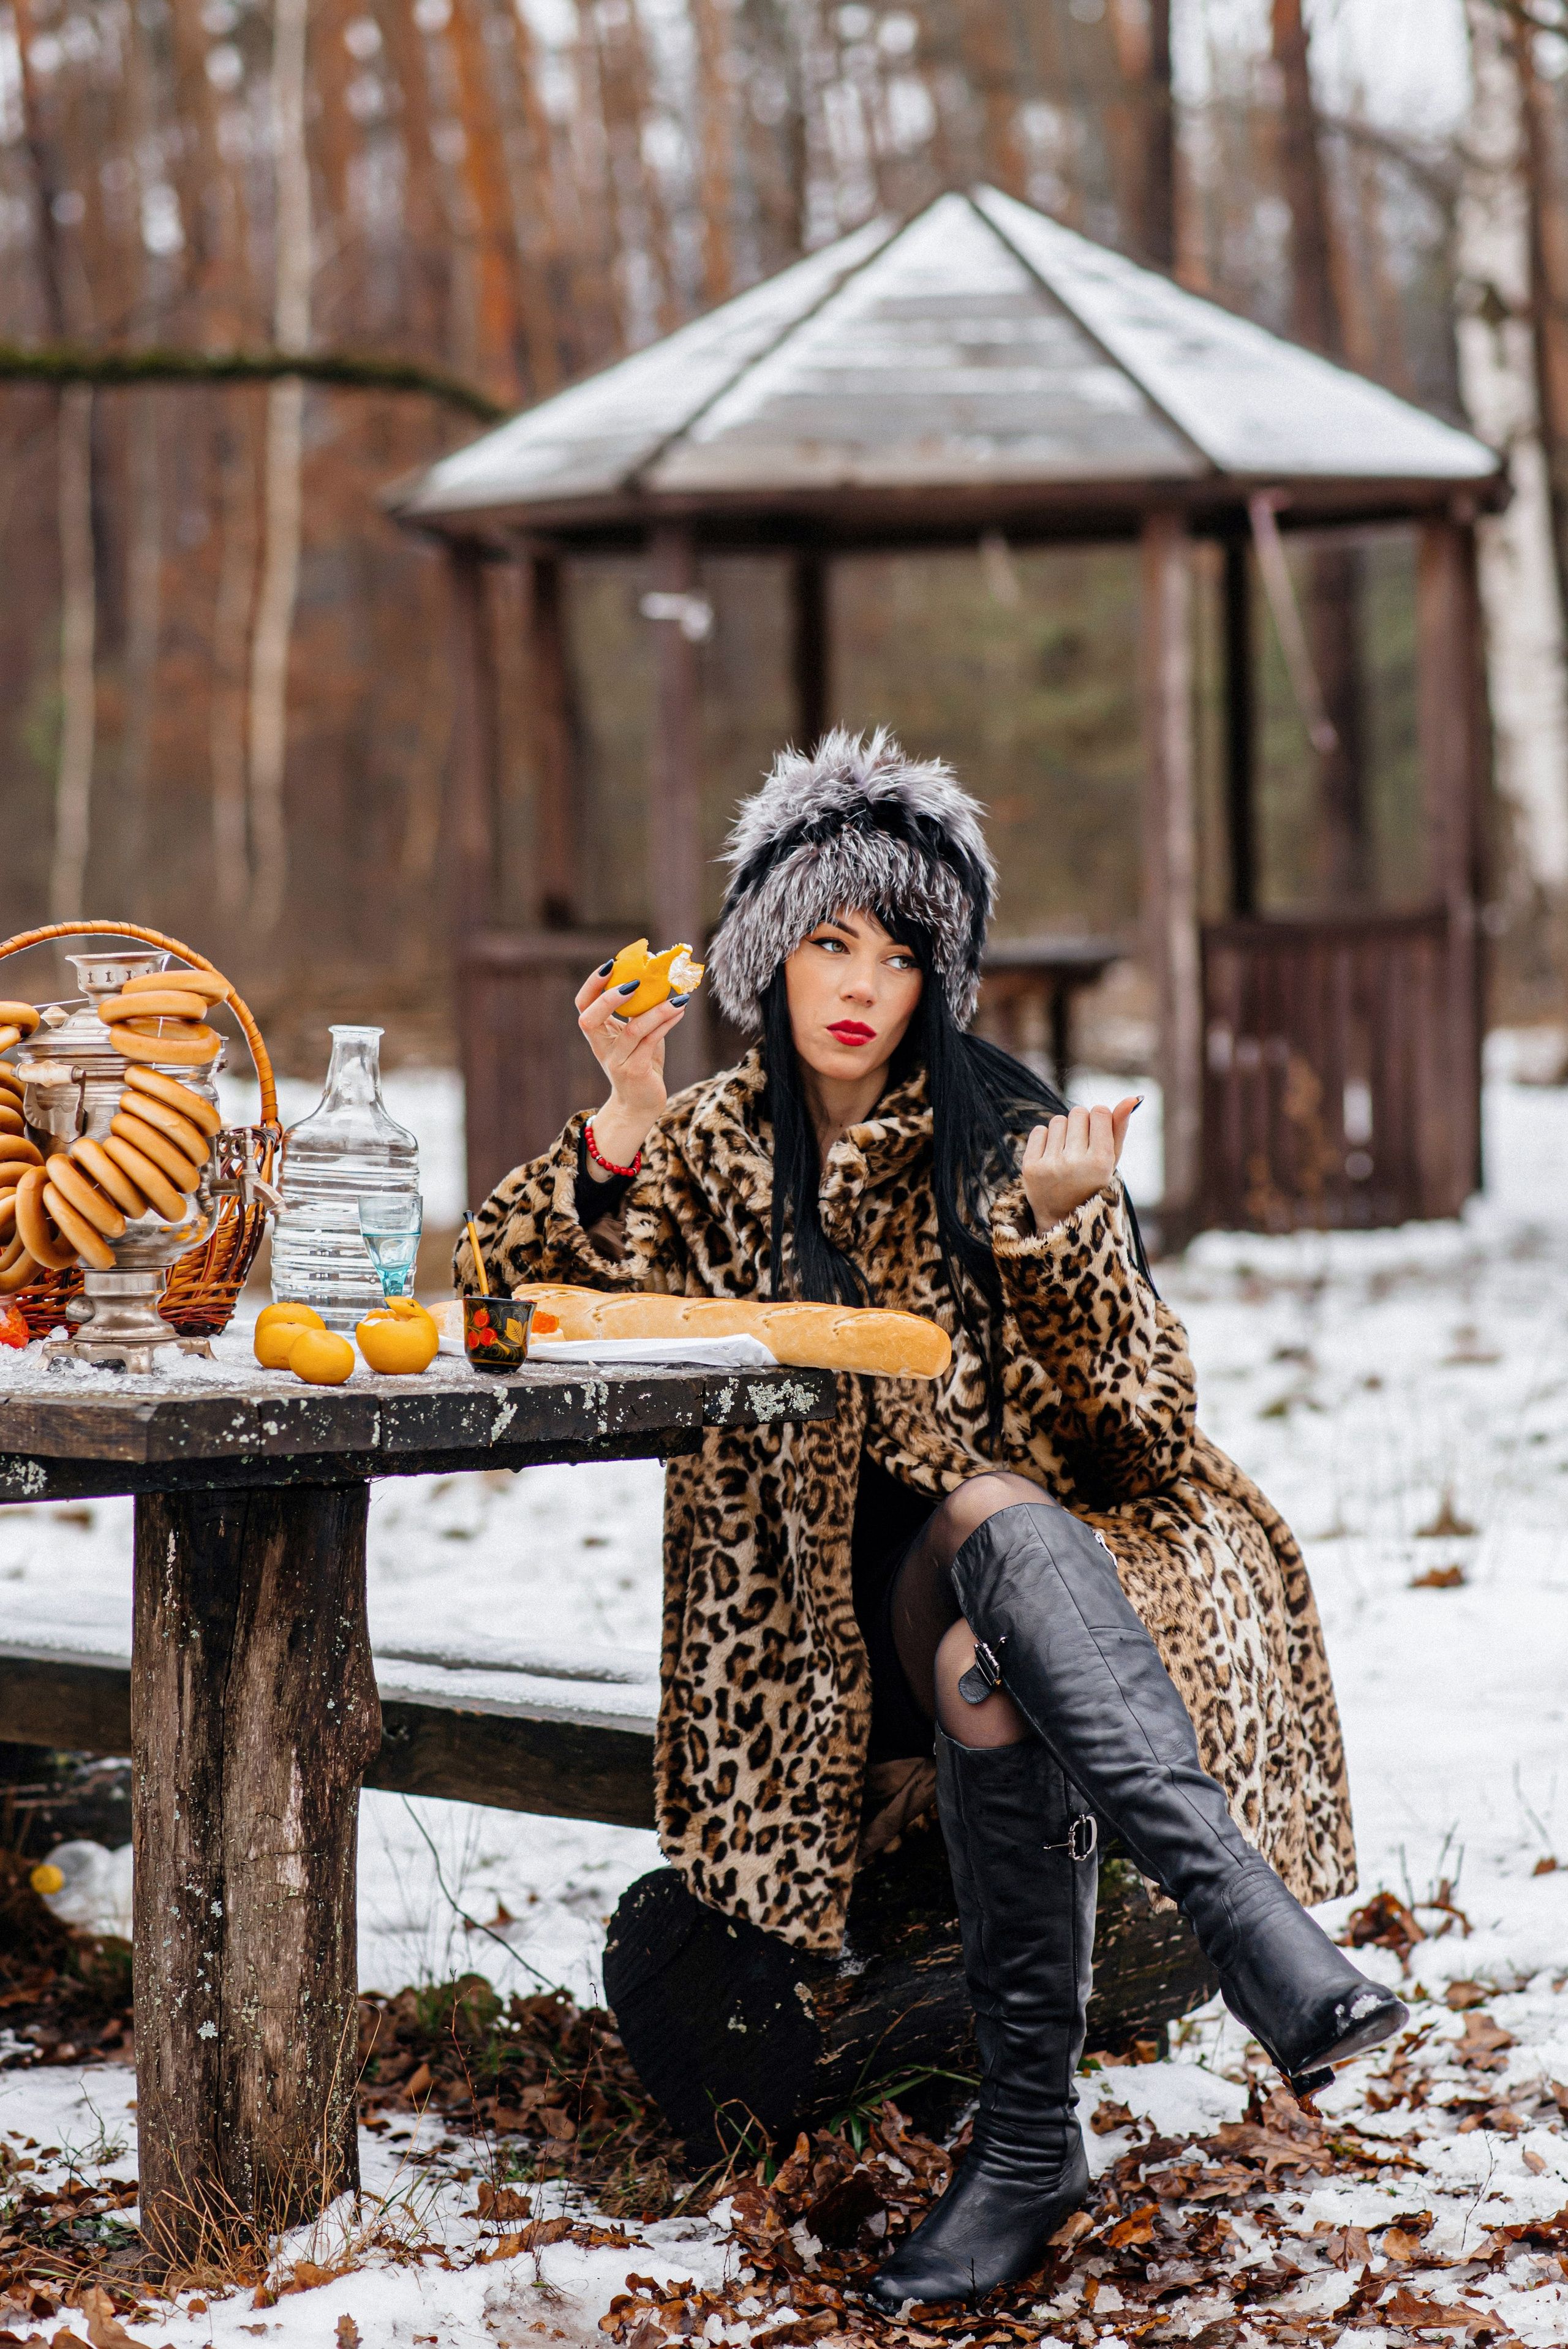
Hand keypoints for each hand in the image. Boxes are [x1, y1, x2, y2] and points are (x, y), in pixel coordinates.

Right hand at [574, 958, 690, 1178]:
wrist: (641, 1105)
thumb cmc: (641, 1065)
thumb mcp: (638, 1037)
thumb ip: (642, 1013)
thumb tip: (661, 978)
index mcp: (598, 1035)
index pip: (583, 1006)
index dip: (592, 985)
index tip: (610, 964)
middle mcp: (601, 1048)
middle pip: (590, 1019)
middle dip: (609, 998)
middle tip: (634, 981)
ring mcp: (616, 1062)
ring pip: (633, 1030)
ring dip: (657, 1010)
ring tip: (678, 996)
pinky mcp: (635, 1072)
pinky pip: (651, 1042)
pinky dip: (667, 1022)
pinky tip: (680, 1009)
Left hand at [1021, 1099, 1139, 1230]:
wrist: (1063, 1218)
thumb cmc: (1092, 1184)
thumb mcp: (1111, 1160)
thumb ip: (1120, 1129)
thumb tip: (1131, 1098)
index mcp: (1101, 1162)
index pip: (1100, 1112)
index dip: (1099, 1118)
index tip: (1098, 1132)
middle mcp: (1075, 1163)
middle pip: (1078, 1113)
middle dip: (1081, 1124)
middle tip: (1082, 1147)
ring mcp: (1050, 1165)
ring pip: (1058, 1120)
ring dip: (1063, 1132)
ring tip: (1066, 1154)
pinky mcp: (1030, 1167)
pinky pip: (1039, 1131)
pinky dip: (1045, 1140)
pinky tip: (1051, 1157)